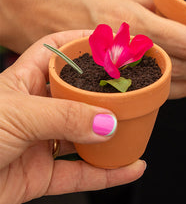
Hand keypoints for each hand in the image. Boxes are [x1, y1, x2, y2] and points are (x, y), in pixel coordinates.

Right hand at [0, 0, 185, 98]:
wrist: (15, 6)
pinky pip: (137, 91)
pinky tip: (175, 87)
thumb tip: (177, 8)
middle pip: (178, 66)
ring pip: (161, 85)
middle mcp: (119, 48)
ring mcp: (106, 68)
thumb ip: (145, 2)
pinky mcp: (94, 78)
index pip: (184, 40)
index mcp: (126, 19)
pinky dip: (162, 91)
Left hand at [0, 30, 145, 203]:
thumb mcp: (17, 115)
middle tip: (133, 85)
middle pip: (77, 92)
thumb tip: (108, 122)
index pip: (55, 50)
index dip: (81, 41)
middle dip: (105, 89)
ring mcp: (38, 141)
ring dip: (111, 132)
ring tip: (138, 123)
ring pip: (83, 133)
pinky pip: (81, 172)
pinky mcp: (40, 175)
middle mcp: (34, 108)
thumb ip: (65, 117)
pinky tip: (130, 165)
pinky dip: (107, 172)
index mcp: (22, 81)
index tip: (109, 40)